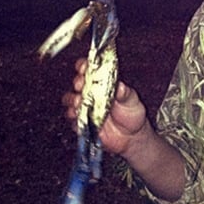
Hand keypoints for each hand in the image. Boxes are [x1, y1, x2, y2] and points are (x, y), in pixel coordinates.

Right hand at [62, 59, 185, 200]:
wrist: (131, 137)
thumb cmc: (132, 114)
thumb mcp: (132, 100)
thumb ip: (125, 93)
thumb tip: (120, 86)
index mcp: (103, 83)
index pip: (90, 69)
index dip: (84, 66)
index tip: (84, 66)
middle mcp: (92, 93)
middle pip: (77, 83)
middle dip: (77, 82)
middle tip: (81, 84)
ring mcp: (85, 107)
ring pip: (70, 99)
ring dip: (72, 99)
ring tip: (79, 101)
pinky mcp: (81, 122)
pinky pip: (72, 119)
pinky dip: (72, 117)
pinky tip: (78, 116)